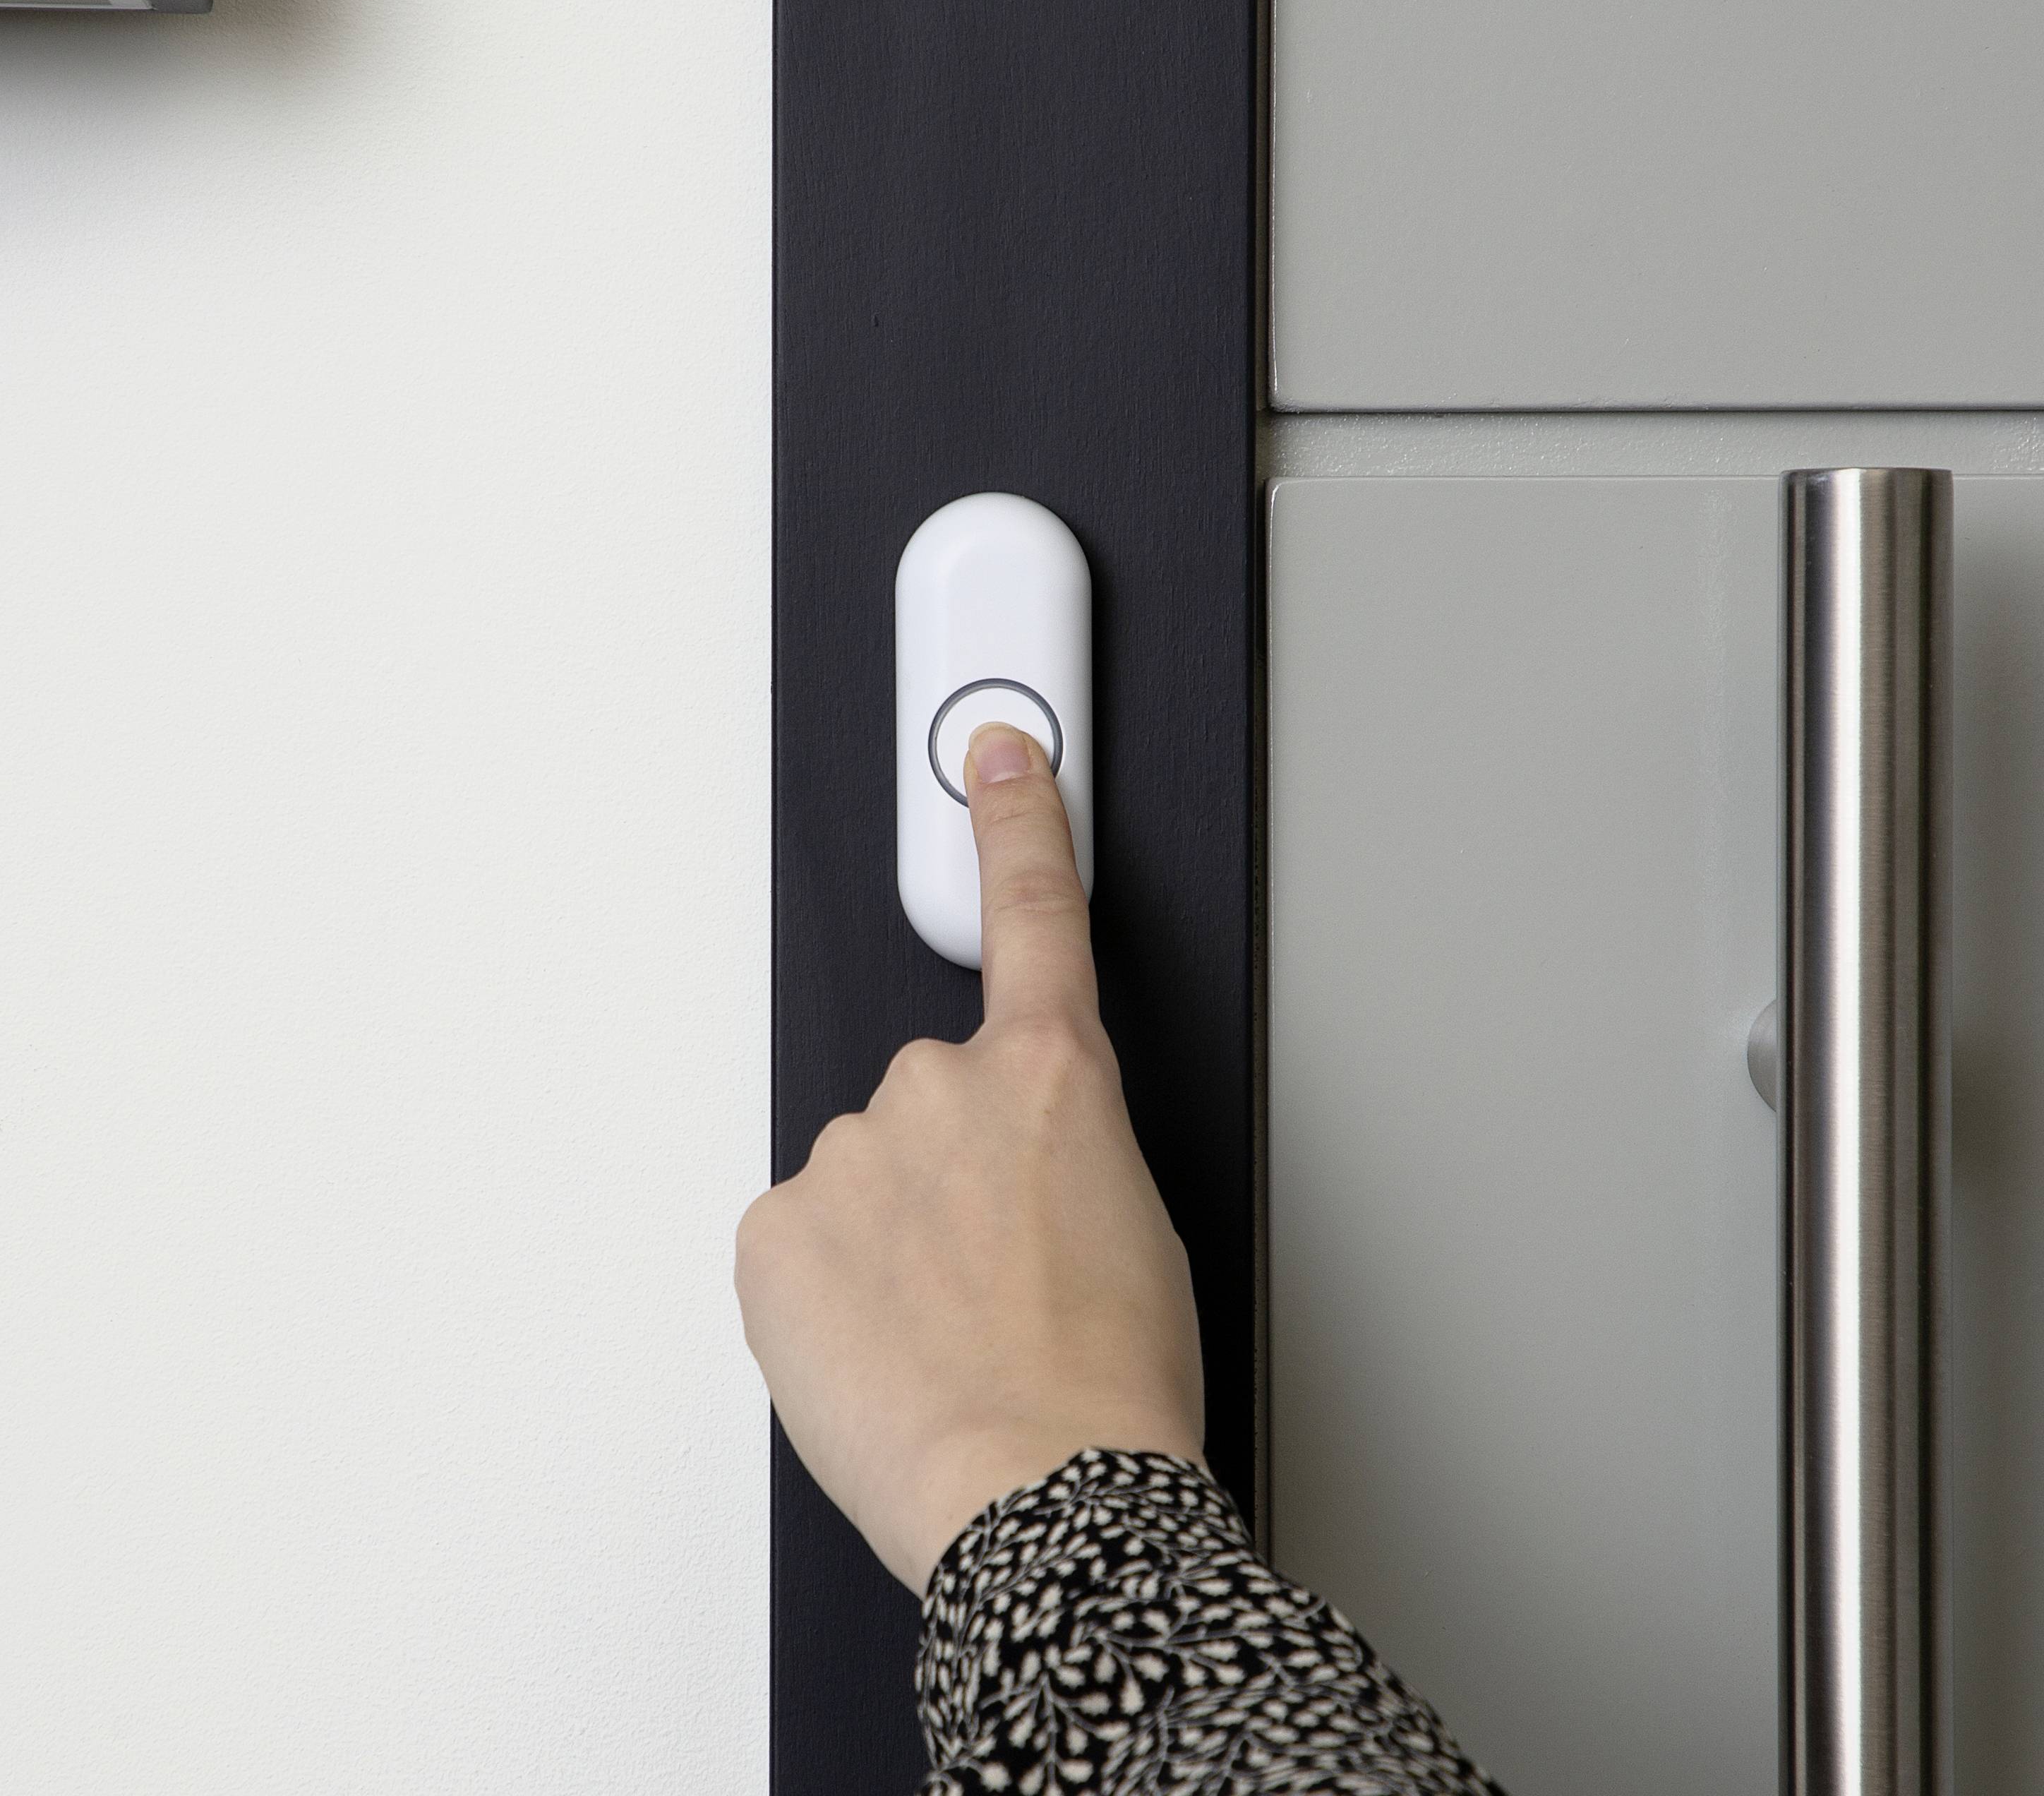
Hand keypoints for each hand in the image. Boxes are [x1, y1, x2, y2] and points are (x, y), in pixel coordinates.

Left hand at [735, 723, 1204, 1591]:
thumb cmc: (1113, 1385)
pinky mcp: (775, 1231)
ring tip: (944, 1334)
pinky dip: (830, 1290)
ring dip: (889, 1241)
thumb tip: (1009, 1177)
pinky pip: (801, 1243)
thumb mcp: (1136, 1228)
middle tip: (992, 1277)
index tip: (995, 751)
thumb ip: (1056, 1151)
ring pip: (861, 1181)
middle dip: (949, 1174)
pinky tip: (883, 1350)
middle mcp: (939, 1087)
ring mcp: (848, 1154)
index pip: (1034, 912)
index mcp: (1049, 1076)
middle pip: (927, 1103)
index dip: (1018, 819)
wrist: (1046, 1498)